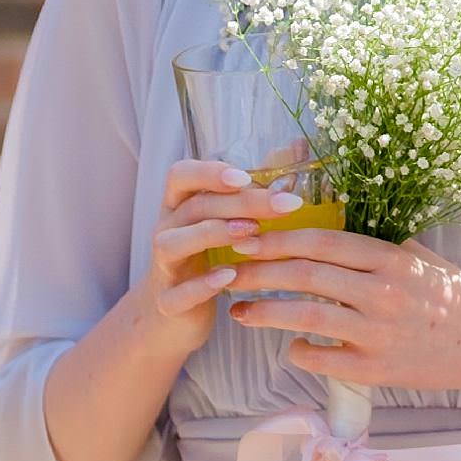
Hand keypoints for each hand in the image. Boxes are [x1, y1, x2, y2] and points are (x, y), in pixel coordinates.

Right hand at [139, 154, 310, 362]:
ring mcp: (163, 267)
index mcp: (180, 206)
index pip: (181, 175)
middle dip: (240, 203)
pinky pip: (176, 293)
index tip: (245, 177)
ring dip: (212, 234)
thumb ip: (257, 185)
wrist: (176, 314)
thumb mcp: (228, 219)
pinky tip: (229, 276)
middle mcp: (167, 231)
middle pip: (195, 207)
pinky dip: (200, 285)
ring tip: (250, 232)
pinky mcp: (167, 303)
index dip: (210, 172)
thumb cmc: (209, 256)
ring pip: (172, 244)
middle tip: (284, 205)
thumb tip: (297, 146)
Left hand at [222, 228, 460, 393]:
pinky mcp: (375, 369)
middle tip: (227, 271)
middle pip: (304, 276)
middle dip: (257, 272)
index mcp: (389, 258)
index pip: (321, 242)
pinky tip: (287, 346)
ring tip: (238, 310)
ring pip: (304, 317)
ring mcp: (377, 332)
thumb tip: (323, 227)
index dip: (278, 239)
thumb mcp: (417, 257)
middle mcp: (381, 292)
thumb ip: (374, 245)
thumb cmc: (450, 294)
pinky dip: (296, 350)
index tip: (246, 237)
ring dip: (263, 311)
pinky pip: (320, 358)